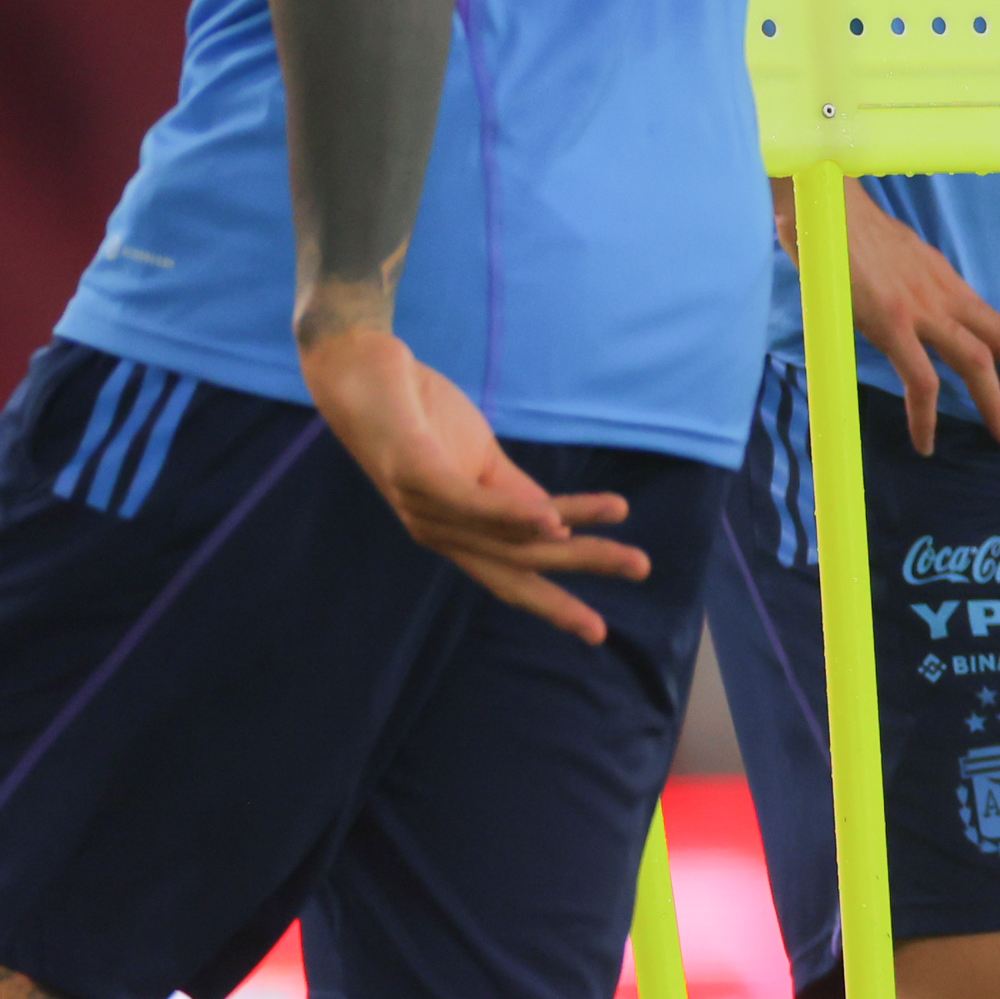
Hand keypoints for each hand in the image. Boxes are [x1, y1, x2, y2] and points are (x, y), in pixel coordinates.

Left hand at [298, 326, 648, 642]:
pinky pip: (467, 503)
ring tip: (623, 537)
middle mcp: (434, 529)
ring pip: (504, 536)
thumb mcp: (477, 461)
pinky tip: (553, 518)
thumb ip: (512, 496)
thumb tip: (559, 529)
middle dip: (579, 572)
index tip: (597, 631)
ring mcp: (419, 504)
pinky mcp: (411, 470)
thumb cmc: (417, 414)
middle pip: (516, 563)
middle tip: (639, 569)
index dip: (553, 603)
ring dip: (569, 542)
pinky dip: (512, 516)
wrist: (360, 367)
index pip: (510, 575)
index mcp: (454, 530)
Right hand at [830, 191, 999, 454]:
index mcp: (942, 279)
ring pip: (975, 361)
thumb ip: (907, 281)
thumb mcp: (888, 256)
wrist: (818, 198)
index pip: (993, 318)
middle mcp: (942, 293)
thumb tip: (907, 295)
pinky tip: (925, 441)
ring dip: (994, 402)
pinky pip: (919, 379)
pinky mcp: (890, 322)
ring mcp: (919, 308)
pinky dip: (925, 414)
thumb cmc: (841, 224)